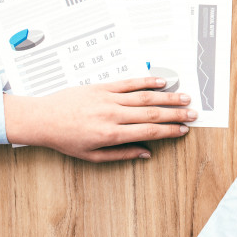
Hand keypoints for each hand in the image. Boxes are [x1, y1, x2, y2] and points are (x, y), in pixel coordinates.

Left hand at [3, 77, 193, 161]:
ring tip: (184, 97)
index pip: (149, 131)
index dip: (169, 131)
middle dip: (176, 114)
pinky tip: (162, 81)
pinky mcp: (102, 87)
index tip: (183, 130)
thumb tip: (146, 153)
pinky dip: (147, 81)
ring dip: (167, 96)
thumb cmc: (65, 139)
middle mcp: (112, 115)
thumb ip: (121, 154)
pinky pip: (129, 83)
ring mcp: (108, 98)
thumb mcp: (92, 156)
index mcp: (111, 134)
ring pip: (144, 97)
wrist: (43, 119)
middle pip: (152, 113)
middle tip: (193, 113)